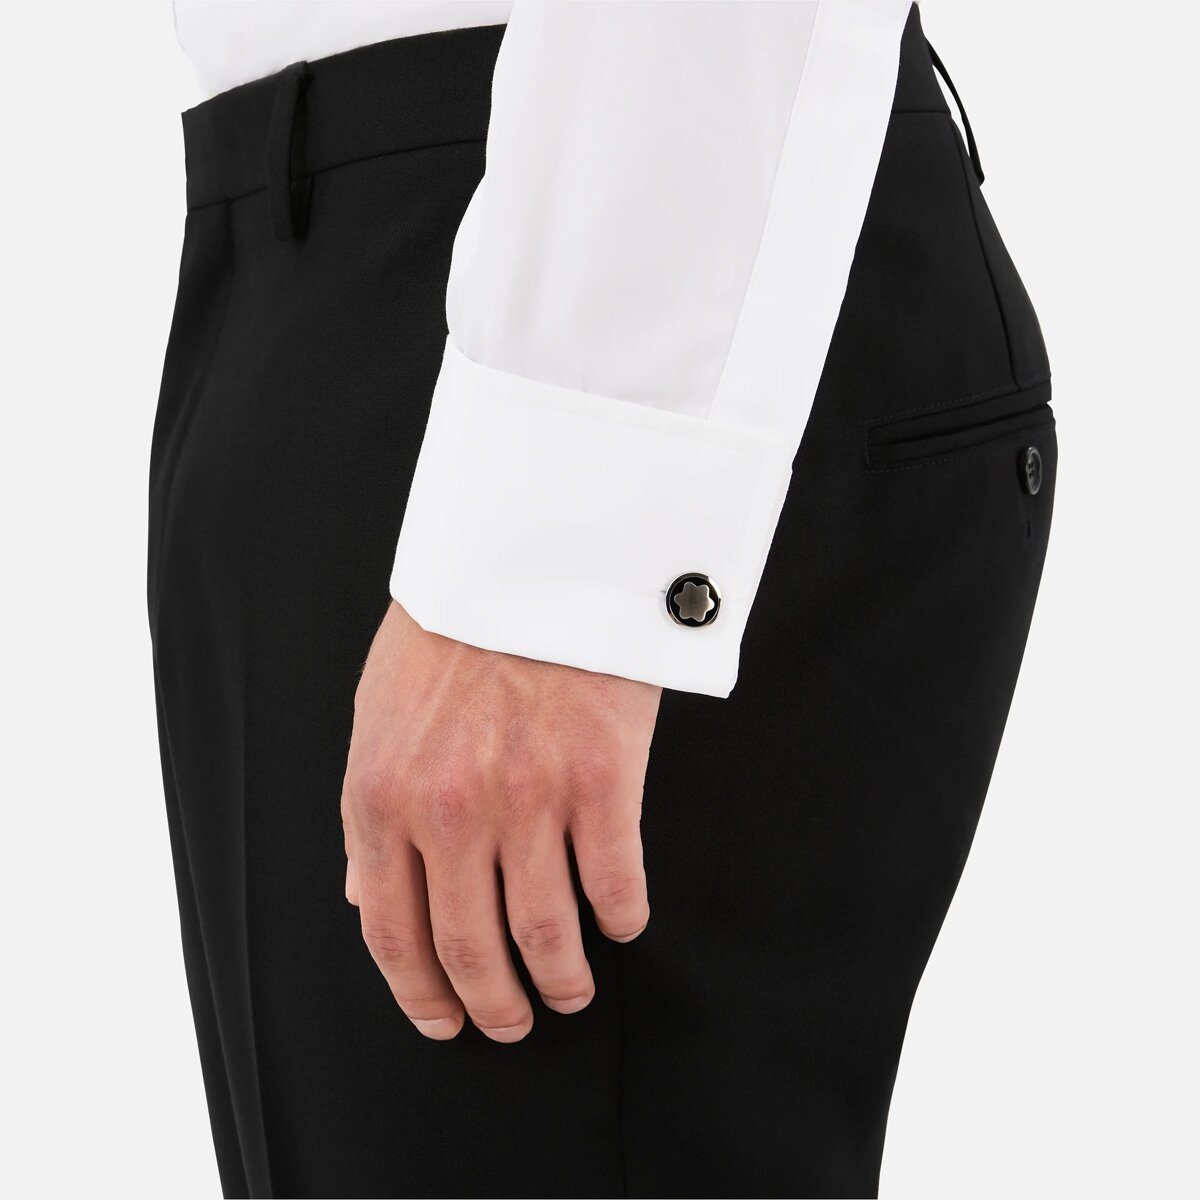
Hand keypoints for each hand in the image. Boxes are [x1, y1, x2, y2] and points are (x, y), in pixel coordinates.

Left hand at [341, 601, 661, 1042]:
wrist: (529, 554)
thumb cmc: (451, 631)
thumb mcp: (378, 715)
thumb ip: (371, 812)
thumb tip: (363, 895)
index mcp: (383, 797)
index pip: (392, 930)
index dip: (418, 992)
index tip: (444, 1021)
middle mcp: (450, 812)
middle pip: (471, 948)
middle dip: (493, 1005)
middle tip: (513, 1024)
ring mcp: (529, 799)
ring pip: (547, 934)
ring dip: (561, 981)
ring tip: (570, 994)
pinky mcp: (602, 779)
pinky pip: (614, 885)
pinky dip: (620, 919)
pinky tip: (621, 923)